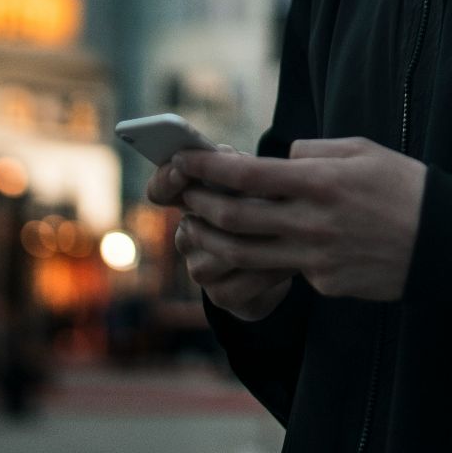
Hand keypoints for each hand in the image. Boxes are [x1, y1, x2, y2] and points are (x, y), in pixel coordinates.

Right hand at [145, 148, 294, 320]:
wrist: (286, 262)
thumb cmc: (268, 207)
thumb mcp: (256, 181)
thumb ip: (236, 167)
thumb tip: (227, 157)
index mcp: (190, 201)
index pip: (160, 190)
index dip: (166, 180)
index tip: (182, 170)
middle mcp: (188, 236)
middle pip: (197, 224)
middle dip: (234, 210)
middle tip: (268, 200)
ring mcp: (200, 268)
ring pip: (222, 253)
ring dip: (258, 243)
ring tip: (289, 231)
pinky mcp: (221, 295)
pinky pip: (241, 282)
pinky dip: (270, 270)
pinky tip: (291, 261)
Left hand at [167, 137, 426, 300]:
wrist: (446, 242)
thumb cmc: (405, 187)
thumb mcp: (363, 151)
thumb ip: (315, 152)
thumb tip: (282, 160)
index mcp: (320, 182)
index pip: (246, 175)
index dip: (206, 168)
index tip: (183, 160)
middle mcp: (312, 223)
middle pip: (234, 218)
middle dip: (199, 204)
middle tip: (184, 195)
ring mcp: (316, 259)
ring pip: (245, 254)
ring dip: (213, 241)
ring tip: (199, 229)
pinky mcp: (325, 284)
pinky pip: (285, 270)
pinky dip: (268, 258)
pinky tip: (265, 248)